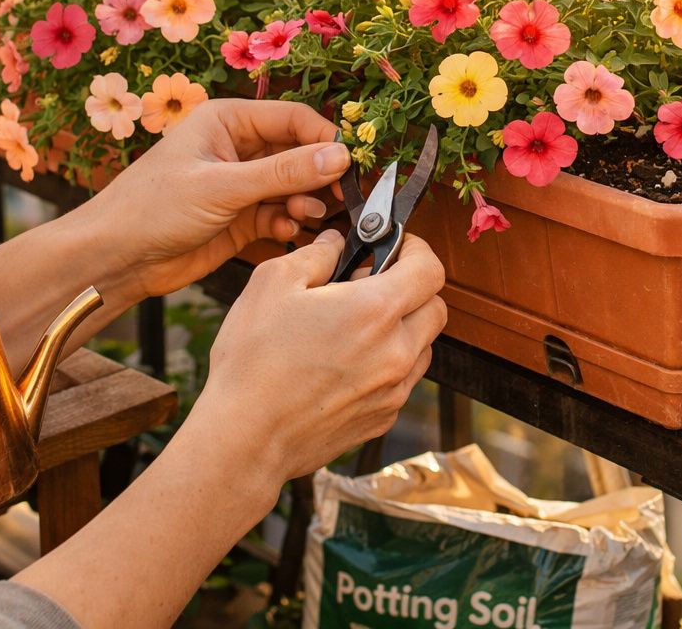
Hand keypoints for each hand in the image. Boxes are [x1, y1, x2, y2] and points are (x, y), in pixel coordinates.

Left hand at [80, 99, 349, 302]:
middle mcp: (238, 147)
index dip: (325, 138)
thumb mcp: (222, 186)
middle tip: (341, 197)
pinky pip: (282, 214)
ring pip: (294, 185)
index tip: (351, 164)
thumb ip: (282, 172)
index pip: (293, 118)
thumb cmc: (154, 208)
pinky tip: (287, 231)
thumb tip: (339, 155)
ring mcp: (241, 184)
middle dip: (321, 173)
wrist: (117, 257)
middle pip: (300, 152)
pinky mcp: (242, 219)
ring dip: (307, 200)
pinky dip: (291, 222)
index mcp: (227, 121)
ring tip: (306, 215)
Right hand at [191, 230, 445, 485]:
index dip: (417, 250)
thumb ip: (315, 254)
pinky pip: (401, 380)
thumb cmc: (253, 361)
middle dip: (412, 288)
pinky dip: (386, 363)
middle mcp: (396, 352)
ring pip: (422, 346)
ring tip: (352, 327)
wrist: (245, 438)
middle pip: (436, 307)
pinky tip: (344, 362)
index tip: (396, 246)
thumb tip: (335, 243)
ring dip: (401, 328)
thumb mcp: (272, 284)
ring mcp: (393, 390)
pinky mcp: (382, 418)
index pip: (430, 270)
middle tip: (368, 284)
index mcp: (375, 311)